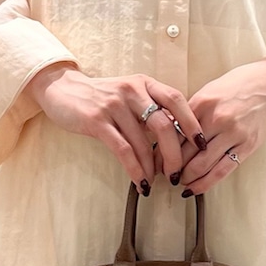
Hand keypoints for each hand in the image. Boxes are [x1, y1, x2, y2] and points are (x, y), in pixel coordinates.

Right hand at [23, 64, 206, 194]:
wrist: (63, 89)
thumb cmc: (101, 96)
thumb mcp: (131, 95)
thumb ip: (152, 109)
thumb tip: (179, 135)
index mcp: (145, 83)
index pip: (177, 101)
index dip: (193, 123)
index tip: (202, 145)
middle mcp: (133, 91)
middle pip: (165, 125)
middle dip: (175, 155)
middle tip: (177, 174)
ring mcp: (114, 105)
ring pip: (143, 141)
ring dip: (152, 167)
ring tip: (155, 182)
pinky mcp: (97, 120)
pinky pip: (123, 149)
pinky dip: (134, 169)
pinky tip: (139, 182)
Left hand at [174, 52, 265, 195]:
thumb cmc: (242, 84)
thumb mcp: (211, 90)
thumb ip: (192, 111)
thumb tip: (169, 131)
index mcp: (202, 103)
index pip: (173, 133)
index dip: (160, 150)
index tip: (155, 160)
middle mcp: (216, 118)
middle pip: (184, 151)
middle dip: (170, 168)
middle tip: (164, 175)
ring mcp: (233, 133)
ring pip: (200, 165)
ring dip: (186, 178)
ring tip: (178, 182)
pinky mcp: (248, 145)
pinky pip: (222, 170)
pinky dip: (204, 184)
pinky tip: (194, 189)